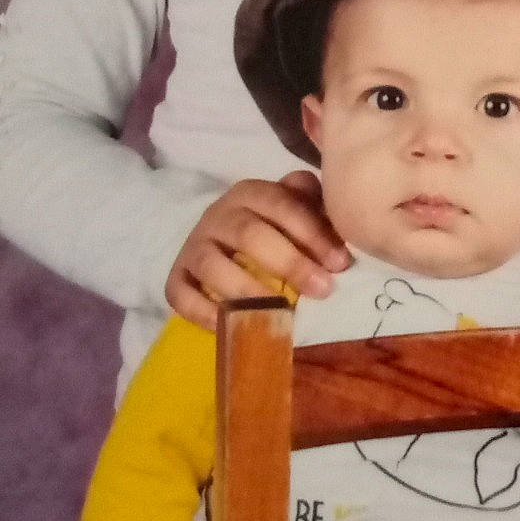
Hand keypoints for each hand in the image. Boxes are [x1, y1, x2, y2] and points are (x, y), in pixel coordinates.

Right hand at [165, 170, 349, 328]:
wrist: (222, 243)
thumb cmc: (274, 230)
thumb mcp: (296, 212)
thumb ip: (315, 208)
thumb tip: (340, 215)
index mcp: (251, 193)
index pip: (282, 205)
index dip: (312, 234)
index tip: (341, 263)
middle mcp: (218, 215)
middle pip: (249, 234)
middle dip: (290, 263)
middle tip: (322, 290)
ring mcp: (194, 247)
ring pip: (213, 266)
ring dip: (249, 291)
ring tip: (280, 313)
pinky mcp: (176, 278)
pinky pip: (182, 295)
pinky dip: (205, 313)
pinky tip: (236, 326)